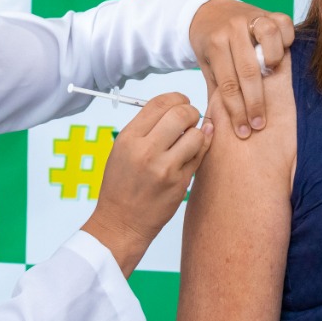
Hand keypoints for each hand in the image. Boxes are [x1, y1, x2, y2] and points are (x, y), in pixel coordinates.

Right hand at [82, 93, 211, 276]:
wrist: (121, 222)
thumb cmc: (121, 185)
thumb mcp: (122, 150)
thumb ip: (146, 128)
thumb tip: (176, 107)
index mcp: (128, 139)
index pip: (159, 103)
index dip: (176, 98)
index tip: (182, 102)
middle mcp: (146, 151)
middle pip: (181, 114)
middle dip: (191, 112)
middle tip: (190, 118)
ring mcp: (165, 168)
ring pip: (196, 134)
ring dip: (197, 132)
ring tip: (189, 139)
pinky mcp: (180, 182)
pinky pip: (200, 155)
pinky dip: (200, 148)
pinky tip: (194, 149)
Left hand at [189, 0, 294, 138]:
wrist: (210, 12)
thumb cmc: (212, 46)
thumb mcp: (207, 68)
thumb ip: (215, 93)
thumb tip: (215, 128)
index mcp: (214, 44)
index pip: (228, 84)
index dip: (236, 111)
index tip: (243, 131)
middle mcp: (233, 29)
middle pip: (248, 69)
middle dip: (255, 102)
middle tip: (259, 124)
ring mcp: (251, 17)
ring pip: (268, 36)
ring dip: (273, 59)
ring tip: (273, 76)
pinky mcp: (268, 11)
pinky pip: (284, 23)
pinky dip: (286, 38)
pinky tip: (283, 54)